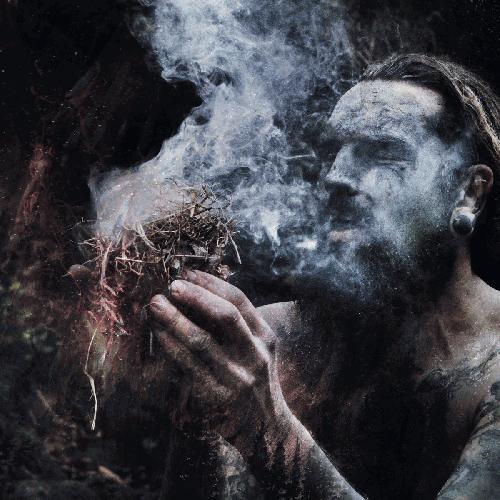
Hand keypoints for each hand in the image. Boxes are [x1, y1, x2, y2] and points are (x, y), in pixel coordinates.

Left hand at [149, 270, 291, 449]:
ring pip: (202, 342)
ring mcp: (237, 378)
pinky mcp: (218, 398)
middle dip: (196, 297)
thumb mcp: (255, 349)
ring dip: (174, 320)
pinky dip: (170, 346)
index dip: (211, 284)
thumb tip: (195, 293)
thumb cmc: (252, 378)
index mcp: (265, 337)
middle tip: (170, 285)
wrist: (266, 429)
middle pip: (225, 316)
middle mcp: (255, 355)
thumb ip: (236, 325)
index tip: (187, 272)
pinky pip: (188, 367)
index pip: (239, 301)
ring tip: (154, 305)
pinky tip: (158, 334)